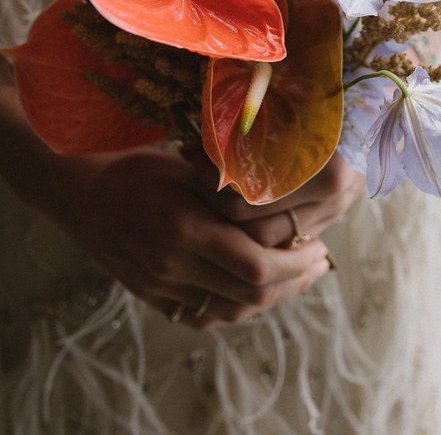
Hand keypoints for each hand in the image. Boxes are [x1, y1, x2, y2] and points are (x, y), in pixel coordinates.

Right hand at [49, 146, 330, 329]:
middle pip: (250, 295)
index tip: (319, 245)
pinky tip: (258, 288)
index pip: (256, 267)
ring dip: (271, 297)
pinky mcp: (153, 296)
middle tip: (318, 262)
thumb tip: (285, 191)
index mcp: (187, 231)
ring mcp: (162, 287)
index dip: (295, 263)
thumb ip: (230, 189)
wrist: (79, 194)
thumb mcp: (187, 168)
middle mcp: (175, 266)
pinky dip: (238, 306)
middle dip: (293, 282)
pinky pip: (206, 314)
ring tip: (296, 276)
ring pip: (231, 310)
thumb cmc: (137, 169)